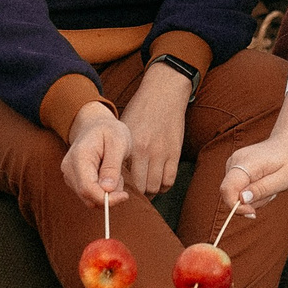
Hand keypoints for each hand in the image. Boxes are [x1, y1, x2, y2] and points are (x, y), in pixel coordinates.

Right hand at [60, 103, 132, 207]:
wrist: (95, 124)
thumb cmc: (109, 131)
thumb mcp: (118, 143)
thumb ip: (112, 166)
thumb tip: (107, 190)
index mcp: (79, 157)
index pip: (88, 188)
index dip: (107, 198)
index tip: (125, 196)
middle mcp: (69, 168)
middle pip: (88, 197)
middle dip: (109, 195)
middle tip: (121, 177)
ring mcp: (69, 175)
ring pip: (90, 198)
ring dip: (107, 192)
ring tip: (114, 171)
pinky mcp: (73, 181)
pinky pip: (90, 195)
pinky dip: (103, 190)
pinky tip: (107, 174)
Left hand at [121, 61, 190, 194]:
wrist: (163, 93)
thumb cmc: (141, 110)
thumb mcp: (124, 127)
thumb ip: (119, 149)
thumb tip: (112, 172)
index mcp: (128, 145)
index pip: (122, 178)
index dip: (119, 187)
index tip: (118, 189)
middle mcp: (144, 151)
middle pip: (139, 187)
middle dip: (135, 194)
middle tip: (132, 193)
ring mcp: (162, 153)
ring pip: (155, 187)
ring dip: (150, 192)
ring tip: (145, 188)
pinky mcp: (175, 153)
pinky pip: (169, 180)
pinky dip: (163, 186)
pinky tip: (158, 181)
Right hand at [217, 89, 287, 217]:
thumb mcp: (283, 179)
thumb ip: (262, 189)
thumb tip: (242, 200)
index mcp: (246, 163)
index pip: (227, 189)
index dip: (235, 206)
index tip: (252, 213)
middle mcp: (234, 161)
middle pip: (230, 194)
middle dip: (250, 202)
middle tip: (271, 193)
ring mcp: (233, 163)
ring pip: (236, 193)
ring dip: (254, 197)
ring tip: (270, 186)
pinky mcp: (235, 167)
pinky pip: (239, 189)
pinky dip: (252, 192)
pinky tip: (265, 183)